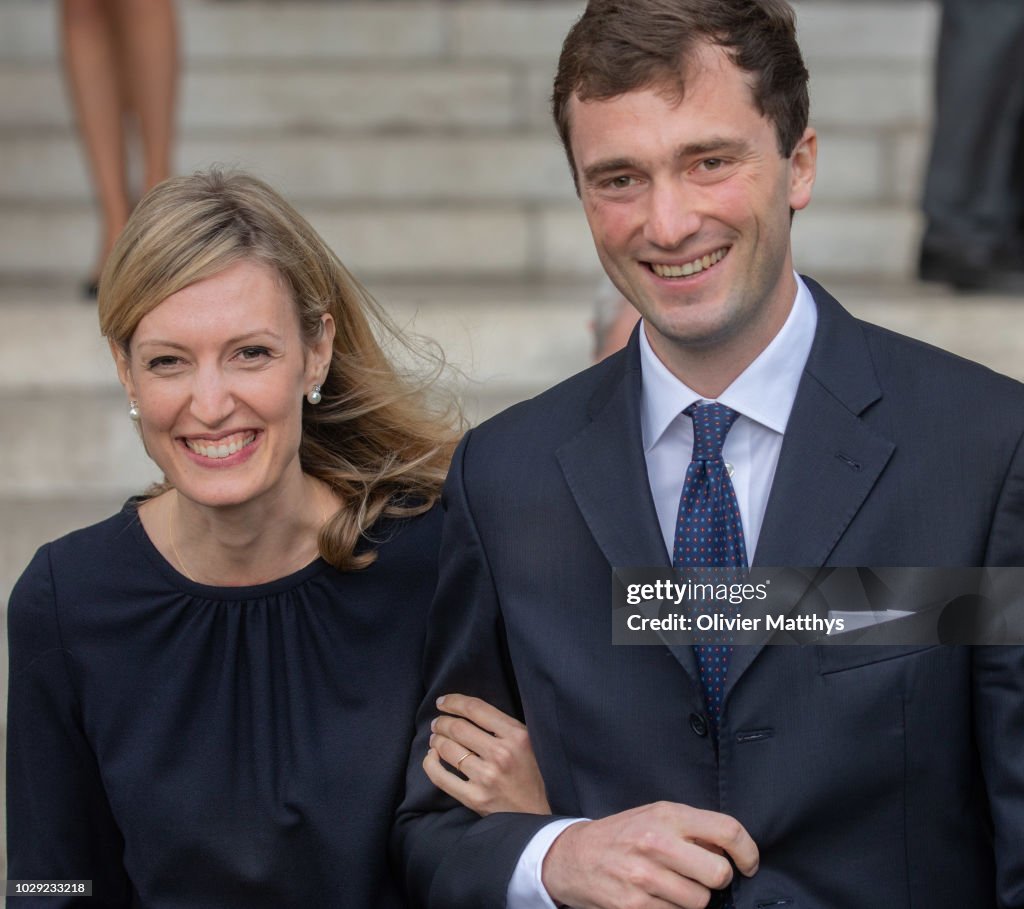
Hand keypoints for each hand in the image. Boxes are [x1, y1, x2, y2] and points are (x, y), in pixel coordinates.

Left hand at [424, 693, 550, 815]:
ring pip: (448, 749)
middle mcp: (500, 754)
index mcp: (516, 735)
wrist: (537, 815)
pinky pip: (441, 777)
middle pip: (458, 728)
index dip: (454, 702)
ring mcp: (486, 777)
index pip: (476, 709)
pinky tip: (431, 757)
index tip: (442, 702)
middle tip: (437, 723)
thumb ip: (503, 726)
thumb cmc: (532, 774)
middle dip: (442, 722)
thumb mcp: (528, 742)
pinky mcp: (475, 798)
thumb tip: (467, 711)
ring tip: (435, 738)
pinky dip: (431, 764)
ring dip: (436, 740)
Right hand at [541, 801, 758, 908]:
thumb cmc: (622, 834)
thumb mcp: (655, 815)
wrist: (574, 856)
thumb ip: (691, 828)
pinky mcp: (634, 906)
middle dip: (715, 879)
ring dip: (694, 899)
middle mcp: (657, 843)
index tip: (748, 864)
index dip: (748, 851)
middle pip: (719, 873)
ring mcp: (645, 877)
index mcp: (667, 815)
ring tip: (674, 885)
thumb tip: (732, 848)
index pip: (727, 830)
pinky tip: (658, 898)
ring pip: (700, 902)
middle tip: (701, 875)